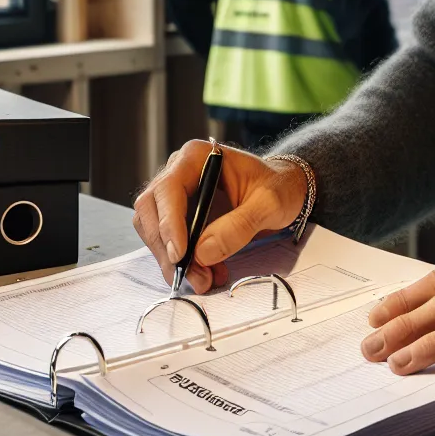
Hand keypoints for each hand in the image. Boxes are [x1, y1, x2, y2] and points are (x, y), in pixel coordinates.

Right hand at [132, 140, 308, 293]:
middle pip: (152, 211)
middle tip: (193, 277)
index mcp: (198, 157)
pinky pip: (167, 240)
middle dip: (167, 249)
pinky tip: (206, 272)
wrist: (282, 190)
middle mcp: (179, 171)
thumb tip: (202, 253)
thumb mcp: (270, 204)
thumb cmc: (278, 187)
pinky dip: (181, 261)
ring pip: (154, 229)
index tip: (180, 255)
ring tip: (204, 279)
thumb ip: (239, 226)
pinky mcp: (178, 215)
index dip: (168, 223)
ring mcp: (175, 194)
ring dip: (172, 260)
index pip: (169, 189)